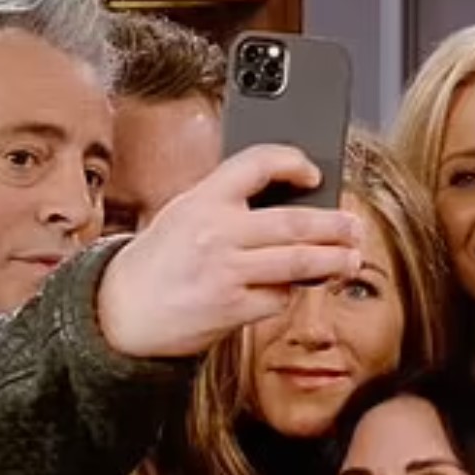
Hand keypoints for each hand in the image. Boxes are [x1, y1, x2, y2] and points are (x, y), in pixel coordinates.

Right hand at [98, 144, 362, 358]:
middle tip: (353, 227)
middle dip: (334, 225)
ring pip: (298, 262)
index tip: (313, 174)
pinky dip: (292, 293)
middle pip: (294, 220)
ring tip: (350, 259)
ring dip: (333, 261)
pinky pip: (279, 298)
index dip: (293, 162)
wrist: (120, 311)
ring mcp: (226, 271)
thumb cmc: (158, 262)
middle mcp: (216, 231)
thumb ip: (226, 204)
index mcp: (203, 199)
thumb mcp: (182, 214)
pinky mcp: (231, 308)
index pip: (257, 164)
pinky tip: (297, 288)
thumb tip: (288, 200)